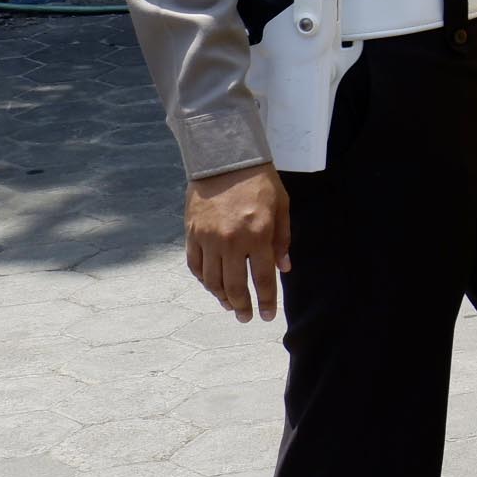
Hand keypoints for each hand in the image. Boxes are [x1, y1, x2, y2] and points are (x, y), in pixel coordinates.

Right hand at [186, 165, 290, 320]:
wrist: (225, 159)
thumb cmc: (259, 182)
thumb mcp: (282, 207)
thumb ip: (282, 240)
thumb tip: (284, 269)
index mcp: (258, 235)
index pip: (263, 278)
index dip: (265, 301)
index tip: (267, 316)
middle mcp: (232, 242)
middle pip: (235, 286)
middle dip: (242, 306)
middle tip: (246, 317)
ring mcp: (208, 239)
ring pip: (212, 280)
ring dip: (221, 297)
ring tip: (230, 305)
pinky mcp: (191, 234)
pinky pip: (195, 266)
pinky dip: (203, 280)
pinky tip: (212, 286)